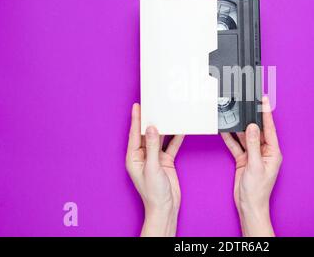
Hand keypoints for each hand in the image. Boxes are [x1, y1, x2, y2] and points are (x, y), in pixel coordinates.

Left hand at [126, 103, 183, 236]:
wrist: (166, 206)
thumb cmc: (153, 192)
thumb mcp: (152, 167)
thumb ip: (152, 146)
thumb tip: (151, 129)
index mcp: (133, 157)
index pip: (134, 134)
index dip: (136, 119)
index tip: (137, 106)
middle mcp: (143, 156)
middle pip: (146, 134)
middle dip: (150, 121)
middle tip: (154, 106)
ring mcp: (155, 158)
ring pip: (159, 138)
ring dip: (164, 128)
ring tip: (167, 115)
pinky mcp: (165, 161)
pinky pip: (170, 146)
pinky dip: (175, 138)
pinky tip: (180, 130)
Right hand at [221, 96, 281, 236]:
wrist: (248, 205)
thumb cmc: (257, 190)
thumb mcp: (255, 165)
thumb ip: (253, 144)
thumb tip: (253, 127)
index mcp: (273, 152)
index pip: (270, 129)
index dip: (266, 114)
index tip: (264, 100)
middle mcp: (264, 152)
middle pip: (257, 131)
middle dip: (250, 119)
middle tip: (245, 104)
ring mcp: (253, 155)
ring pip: (245, 137)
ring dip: (238, 129)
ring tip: (233, 115)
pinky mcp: (243, 160)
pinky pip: (237, 146)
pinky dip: (230, 139)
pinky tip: (225, 131)